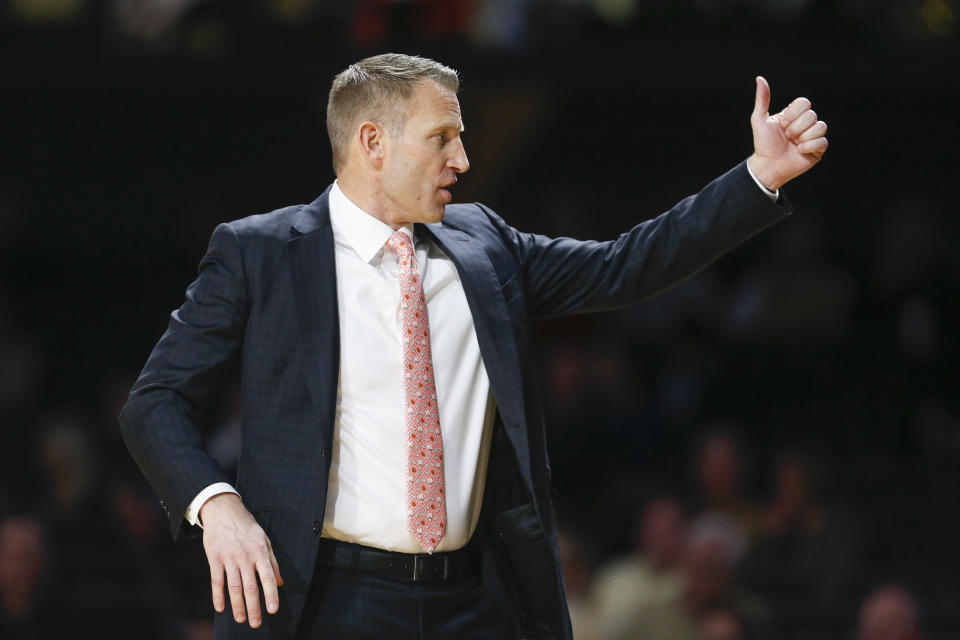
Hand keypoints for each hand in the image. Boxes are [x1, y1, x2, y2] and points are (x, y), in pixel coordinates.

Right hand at [200, 493, 282, 627]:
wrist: (224, 511)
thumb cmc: (247, 527)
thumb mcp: (265, 540)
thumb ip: (273, 562)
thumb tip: (281, 583)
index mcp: (260, 552)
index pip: (268, 577)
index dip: (271, 594)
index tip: (273, 610)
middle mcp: (245, 556)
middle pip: (250, 586)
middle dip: (254, 607)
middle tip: (256, 623)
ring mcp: (229, 558)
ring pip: (234, 587)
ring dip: (237, 605)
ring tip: (241, 619)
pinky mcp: (214, 558)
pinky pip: (217, 581)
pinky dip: (218, 596)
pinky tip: (220, 608)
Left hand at [747, 76, 827, 190]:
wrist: (767, 166)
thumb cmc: (763, 144)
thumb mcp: (759, 120)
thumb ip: (762, 99)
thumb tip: (760, 79)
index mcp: (794, 114)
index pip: (804, 103)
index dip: (793, 114)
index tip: (781, 125)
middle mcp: (805, 123)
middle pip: (812, 115)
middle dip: (796, 128)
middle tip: (787, 137)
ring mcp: (813, 136)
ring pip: (820, 126)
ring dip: (803, 137)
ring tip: (794, 144)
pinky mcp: (818, 149)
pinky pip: (823, 141)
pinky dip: (810, 146)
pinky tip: (800, 151)